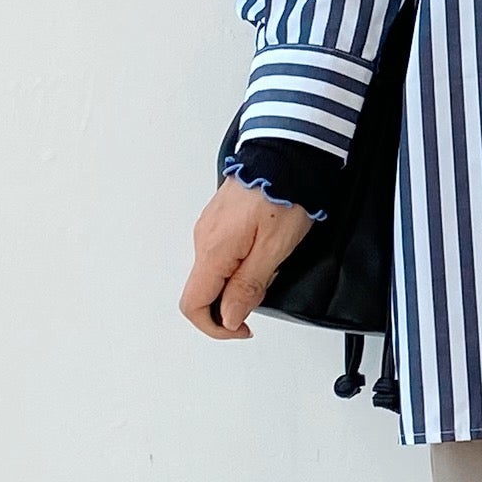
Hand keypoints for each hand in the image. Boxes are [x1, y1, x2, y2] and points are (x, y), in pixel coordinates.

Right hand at [181, 179, 318, 340]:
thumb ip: (247, 286)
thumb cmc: (284, 194)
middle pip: (205, 290)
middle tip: (270, 283)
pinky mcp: (221, 219)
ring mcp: (210, 227)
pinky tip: (267, 246)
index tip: (243, 327)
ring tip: (273, 259)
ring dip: (241, 279)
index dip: (216, 327)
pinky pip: (224, 253)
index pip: (193, 305)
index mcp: (213, 251)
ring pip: (216, 272)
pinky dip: (242, 261)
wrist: (288, 153)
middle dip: (235, 300)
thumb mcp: (274, 249)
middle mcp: (204, 239)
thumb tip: (227, 317)